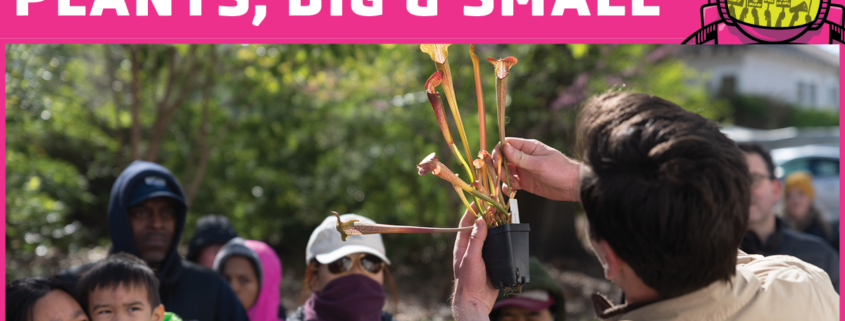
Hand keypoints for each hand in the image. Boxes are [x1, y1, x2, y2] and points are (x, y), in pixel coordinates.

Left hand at [452, 204, 496, 320]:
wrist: (476, 302)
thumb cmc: (468, 281)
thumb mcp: (471, 258)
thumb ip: (476, 240)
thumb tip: (480, 220)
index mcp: (462, 245)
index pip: (466, 222)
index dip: (473, 210)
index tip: (481, 199)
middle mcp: (472, 248)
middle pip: (480, 227)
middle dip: (487, 216)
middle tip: (497, 205)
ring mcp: (482, 254)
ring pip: (490, 236)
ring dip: (497, 227)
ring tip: (505, 216)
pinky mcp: (492, 262)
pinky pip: (499, 247)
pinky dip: (504, 240)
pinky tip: (510, 234)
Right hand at [492, 137, 580, 201]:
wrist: (573, 186)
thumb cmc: (560, 171)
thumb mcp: (539, 164)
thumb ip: (521, 158)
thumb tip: (504, 148)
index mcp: (529, 147)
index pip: (507, 143)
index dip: (498, 151)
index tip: (496, 161)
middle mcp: (524, 157)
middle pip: (503, 158)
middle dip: (499, 166)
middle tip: (502, 175)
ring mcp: (524, 170)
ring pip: (505, 171)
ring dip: (503, 177)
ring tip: (511, 183)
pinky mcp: (526, 183)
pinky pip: (511, 183)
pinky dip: (508, 187)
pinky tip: (512, 190)